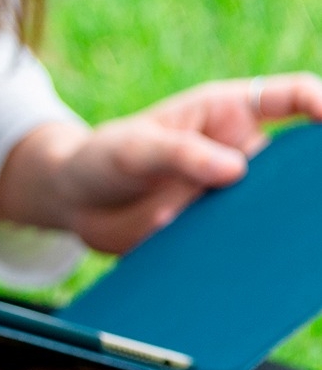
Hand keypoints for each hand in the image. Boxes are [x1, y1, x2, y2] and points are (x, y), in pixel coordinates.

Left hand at [0, 73, 321, 253]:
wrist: (73, 202)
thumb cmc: (103, 156)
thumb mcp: (134, 147)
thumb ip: (179, 154)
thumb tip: (236, 170)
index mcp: (227, 113)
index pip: (290, 97)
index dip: (320, 103)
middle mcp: (240, 152)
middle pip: (297, 159)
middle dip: (314, 175)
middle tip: (316, 198)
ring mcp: (230, 194)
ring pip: (274, 206)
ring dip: (286, 221)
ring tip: (298, 239)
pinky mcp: (213, 230)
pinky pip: (242, 241)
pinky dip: (252, 253)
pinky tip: (259, 271)